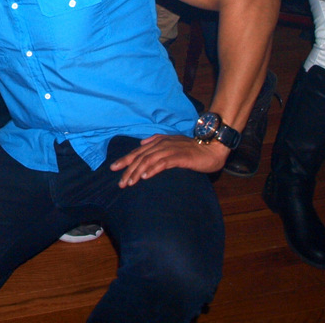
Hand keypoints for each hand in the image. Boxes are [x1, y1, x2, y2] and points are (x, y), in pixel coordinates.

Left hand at [109, 134, 228, 186]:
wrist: (211, 149)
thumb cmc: (192, 149)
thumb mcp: (173, 144)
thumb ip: (158, 142)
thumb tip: (143, 143)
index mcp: (158, 141)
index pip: (138, 151)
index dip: (125, 160)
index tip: (113, 168)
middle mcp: (161, 144)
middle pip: (140, 157)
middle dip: (128, 170)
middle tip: (120, 183)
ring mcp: (170, 149)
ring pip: (148, 160)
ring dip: (138, 172)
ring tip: (130, 183)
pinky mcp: (179, 157)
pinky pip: (163, 163)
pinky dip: (153, 169)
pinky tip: (146, 177)